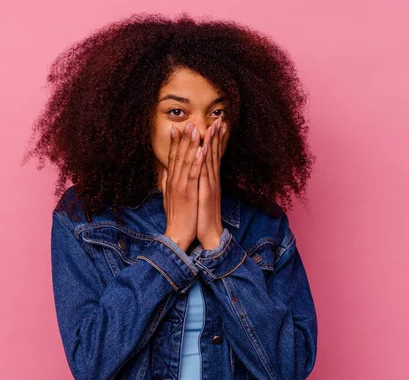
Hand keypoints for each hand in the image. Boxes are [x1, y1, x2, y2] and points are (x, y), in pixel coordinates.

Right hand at [161, 121, 205, 251]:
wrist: (177, 234)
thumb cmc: (175, 217)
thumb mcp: (168, 197)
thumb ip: (165, 182)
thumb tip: (164, 170)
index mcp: (171, 181)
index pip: (173, 157)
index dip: (175, 142)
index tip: (177, 128)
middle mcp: (174, 180)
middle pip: (179, 155)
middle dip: (184, 138)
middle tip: (188, 122)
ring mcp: (181, 185)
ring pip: (187, 160)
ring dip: (192, 144)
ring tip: (196, 129)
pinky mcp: (188, 192)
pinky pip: (194, 173)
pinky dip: (197, 160)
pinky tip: (202, 149)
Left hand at [197, 116, 229, 249]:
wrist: (207, 233)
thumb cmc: (200, 215)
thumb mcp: (196, 195)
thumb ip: (193, 181)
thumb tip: (188, 170)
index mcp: (208, 179)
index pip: (210, 155)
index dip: (212, 139)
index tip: (214, 124)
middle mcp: (212, 179)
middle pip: (214, 153)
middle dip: (216, 135)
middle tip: (219, 118)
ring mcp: (211, 184)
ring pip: (211, 159)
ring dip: (213, 142)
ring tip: (214, 126)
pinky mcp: (207, 192)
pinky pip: (206, 173)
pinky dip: (205, 160)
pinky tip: (204, 149)